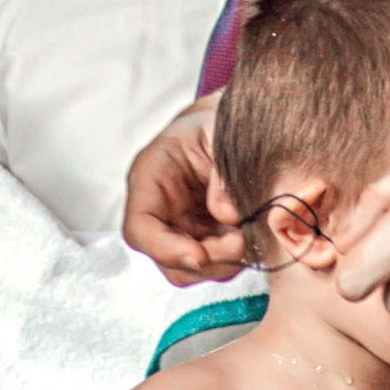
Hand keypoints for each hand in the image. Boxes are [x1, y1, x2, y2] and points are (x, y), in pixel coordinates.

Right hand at [123, 101, 249, 283]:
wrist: (234, 123)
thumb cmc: (220, 121)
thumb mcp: (221, 133)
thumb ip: (224, 174)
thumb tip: (227, 215)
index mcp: (150, 177)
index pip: (139, 229)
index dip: (166, 249)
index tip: (200, 255)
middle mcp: (159, 209)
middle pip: (166, 258)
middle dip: (206, 260)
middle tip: (240, 243)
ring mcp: (181, 226)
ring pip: (191, 268)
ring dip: (223, 263)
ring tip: (248, 235)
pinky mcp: (204, 236)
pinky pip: (214, 262)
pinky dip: (234, 259)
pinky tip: (250, 235)